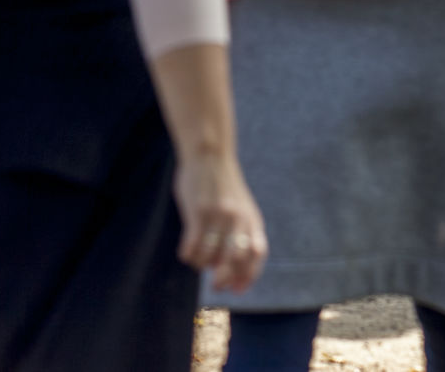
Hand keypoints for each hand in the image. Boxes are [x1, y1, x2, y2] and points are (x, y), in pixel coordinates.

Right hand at [174, 151, 267, 293]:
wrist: (210, 155)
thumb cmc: (223, 186)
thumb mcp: (242, 207)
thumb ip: (243, 233)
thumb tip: (235, 270)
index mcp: (252, 219)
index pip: (257, 254)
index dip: (248, 275)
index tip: (237, 291)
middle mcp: (238, 219)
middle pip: (236, 260)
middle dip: (225, 278)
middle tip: (215, 285)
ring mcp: (218, 216)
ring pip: (210, 256)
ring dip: (202, 264)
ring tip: (197, 258)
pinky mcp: (198, 213)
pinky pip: (192, 246)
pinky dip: (189, 255)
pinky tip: (186, 251)